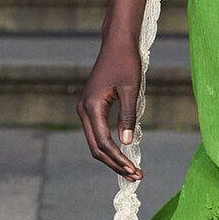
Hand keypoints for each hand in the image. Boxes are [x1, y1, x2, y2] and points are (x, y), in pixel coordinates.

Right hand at [77, 38, 142, 179]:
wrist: (117, 43)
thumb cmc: (126, 62)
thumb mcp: (131, 89)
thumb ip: (128, 116)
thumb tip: (126, 142)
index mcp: (91, 107)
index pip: (104, 142)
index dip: (119, 159)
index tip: (134, 171)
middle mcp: (83, 110)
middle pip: (96, 147)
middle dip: (115, 163)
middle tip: (136, 176)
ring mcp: (85, 109)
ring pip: (96, 142)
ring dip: (112, 157)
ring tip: (131, 170)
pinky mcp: (91, 107)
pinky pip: (97, 133)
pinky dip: (109, 146)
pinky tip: (124, 154)